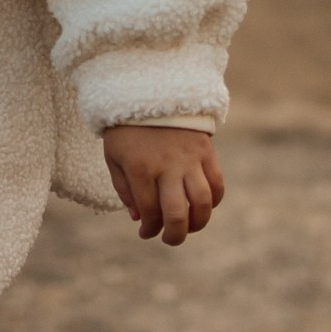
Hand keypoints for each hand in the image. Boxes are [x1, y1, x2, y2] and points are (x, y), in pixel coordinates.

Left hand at [103, 125, 225, 245]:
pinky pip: (216, 184)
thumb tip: (139, 219)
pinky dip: (213, 201)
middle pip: (177, 213)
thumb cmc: (127, 131)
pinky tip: (202, 206)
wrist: (150, 92)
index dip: (148, 229)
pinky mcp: (206, 151)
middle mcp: (167, 166)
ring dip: (198, 223)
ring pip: (202, 202)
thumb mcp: (114, 158)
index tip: (145, 232)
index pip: (149, 212)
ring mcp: (189, 159)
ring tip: (189, 226)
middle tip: (169, 240)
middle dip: (174, 235)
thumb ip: (125, 190)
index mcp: (140, 168)